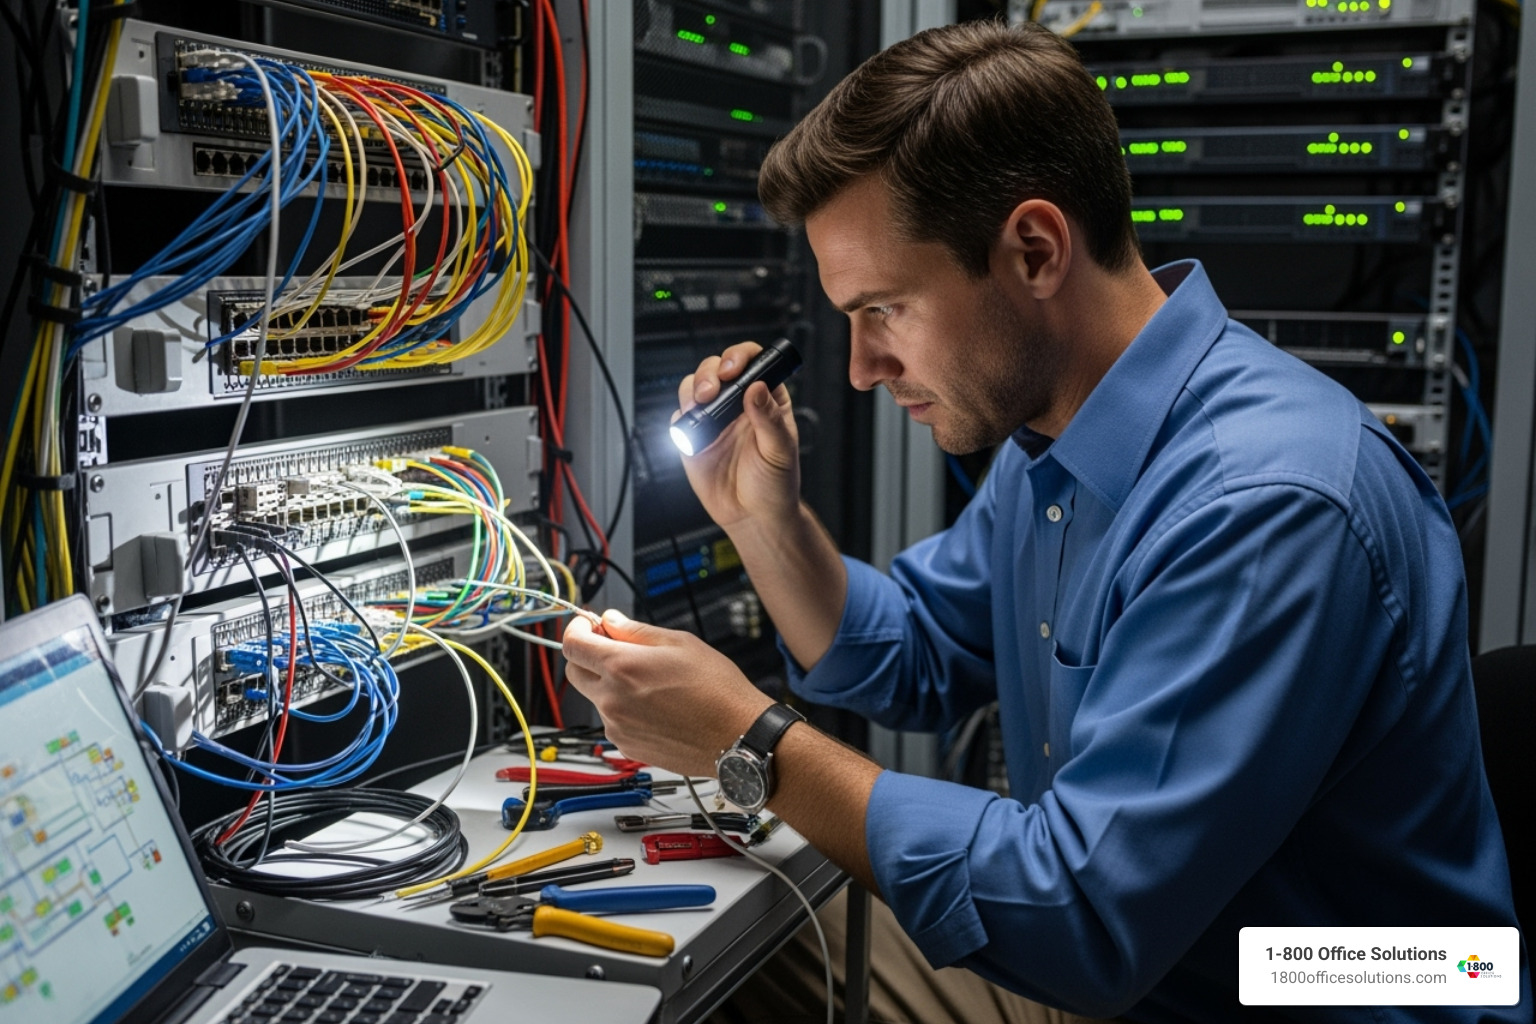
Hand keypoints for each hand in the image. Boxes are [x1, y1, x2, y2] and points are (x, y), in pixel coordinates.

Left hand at [561, 610, 773, 777]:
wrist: (736, 737)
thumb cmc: (717, 690)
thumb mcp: (680, 643)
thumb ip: (636, 631)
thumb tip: (610, 621)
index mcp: (621, 667)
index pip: (572, 645)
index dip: (576, 629)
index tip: (587, 626)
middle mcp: (611, 700)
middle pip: (574, 672)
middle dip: (587, 656)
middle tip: (614, 649)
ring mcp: (617, 727)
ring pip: (596, 698)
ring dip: (610, 685)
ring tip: (651, 684)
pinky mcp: (627, 746)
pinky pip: (613, 721)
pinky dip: (625, 710)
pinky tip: (657, 707)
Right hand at [674, 341, 800, 533]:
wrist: (753, 516)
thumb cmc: (776, 484)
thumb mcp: (780, 450)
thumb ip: (768, 419)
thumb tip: (757, 388)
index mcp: (765, 399)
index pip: (753, 362)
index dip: (739, 357)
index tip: (732, 370)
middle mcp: (737, 404)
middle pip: (716, 369)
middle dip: (708, 373)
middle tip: (710, 392)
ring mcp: (714, 419)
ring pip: (694, 387)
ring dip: (692, 390)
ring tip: (698, 407)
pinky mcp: (694, 437)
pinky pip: (680, 418)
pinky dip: (680, 418)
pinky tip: (690, 429)